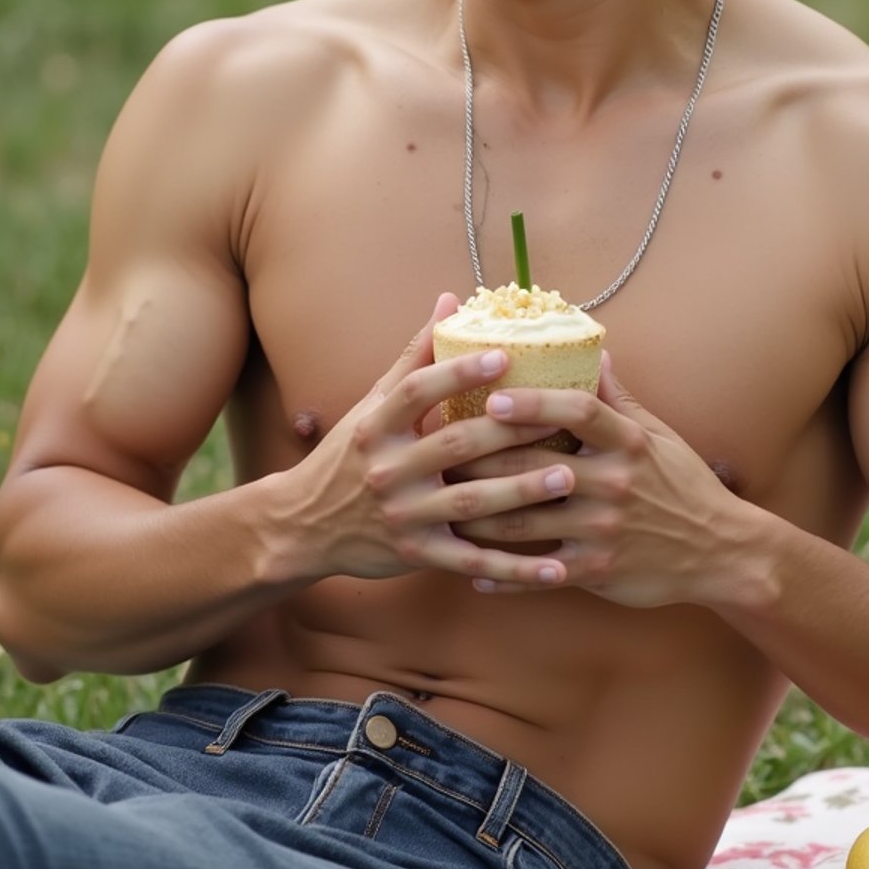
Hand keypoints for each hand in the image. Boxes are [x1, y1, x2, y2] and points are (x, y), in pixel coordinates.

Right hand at [274, 294, 575, 586]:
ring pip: (469, 503)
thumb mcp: (372, 404)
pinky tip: (556, 569)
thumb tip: (449, 299)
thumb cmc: (349, 454)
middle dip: (509, 433)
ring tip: (567, 478)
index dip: (459, 373)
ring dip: (521, 492)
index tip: (503, 356)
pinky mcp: (416, 555)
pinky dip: (515, 569)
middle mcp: (387, 470)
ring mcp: (402, 516)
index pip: (417, 392)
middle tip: (560, 419)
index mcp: (375, 426)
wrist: (302, 525)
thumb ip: (415, 355)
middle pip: (453, 445)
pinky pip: (472, 562)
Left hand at [452, 355, 745, 606]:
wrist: (722, 552)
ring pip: (525, 522)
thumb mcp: (659, 437)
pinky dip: (504, 575)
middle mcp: (613, 483)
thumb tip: (592, 352)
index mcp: (628, 443)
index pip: (578, 411)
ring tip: (439, 504)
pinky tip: (472, 570)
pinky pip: (539, 574)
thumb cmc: (684, 486)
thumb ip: (619, 397)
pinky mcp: (598, 571)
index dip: (534, 402)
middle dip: (481, 459)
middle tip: (438, 450)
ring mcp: (603, 529)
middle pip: (535, 465)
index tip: (493, 396)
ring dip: (477, 516)